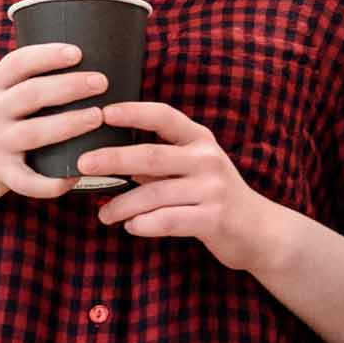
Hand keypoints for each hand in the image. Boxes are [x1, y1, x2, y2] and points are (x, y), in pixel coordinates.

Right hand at [0, 43, 104, 213]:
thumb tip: (81, 59)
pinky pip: (27, 181)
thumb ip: (24, 80)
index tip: (77, 52)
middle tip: (101, 81)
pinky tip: (75, 177)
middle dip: (69, 86)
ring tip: (98, 116)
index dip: (48, 55)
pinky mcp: (0, 174)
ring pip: (34, 133)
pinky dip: (51, 183)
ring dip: (69, 124)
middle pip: (31, 94)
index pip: (18, 62)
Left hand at [77, 101, 272, 271]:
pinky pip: (170, 220)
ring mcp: (213, 189)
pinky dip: (145, 225)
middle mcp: (207, 159)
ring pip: (155, 194)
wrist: (261, 230)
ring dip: (123, 205)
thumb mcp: (192, 169)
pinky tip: (131, 228)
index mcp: (199, 140)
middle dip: (113, 159)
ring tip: (104, 214)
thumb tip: (109, 157)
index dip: (133, 111)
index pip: (164, 116)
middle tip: (82, 163)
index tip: (103, 112)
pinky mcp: (215, 218)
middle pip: (152, 155)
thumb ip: (159, 162)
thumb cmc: (214, 195)